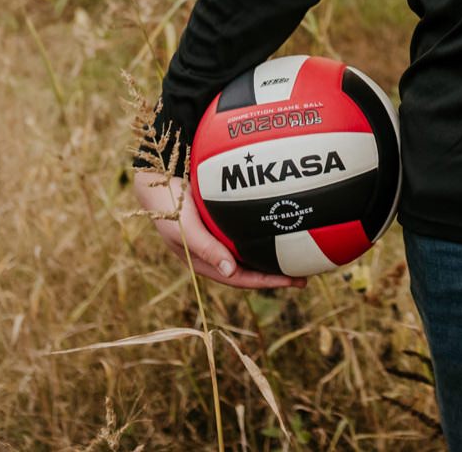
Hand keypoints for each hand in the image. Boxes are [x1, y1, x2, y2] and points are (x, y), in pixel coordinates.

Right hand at [132, 169, 308, 290]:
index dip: (267, 282)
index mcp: (205, 262)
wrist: (156, 178)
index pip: (241, 278)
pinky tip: (280, 225)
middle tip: (305, 274)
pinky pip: (247, 229)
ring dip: (272, 254)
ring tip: (299, 254)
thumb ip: (206, 249)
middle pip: (249, 268)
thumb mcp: (185, 229)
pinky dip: (263, 231)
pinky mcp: (221, 219)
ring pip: (250, 250)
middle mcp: (214, 252)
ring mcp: (218, 235)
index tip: (293, 281)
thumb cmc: (167, 206)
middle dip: (276, 274)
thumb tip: (231, 271)